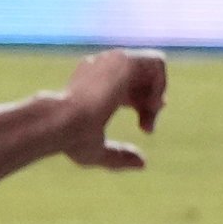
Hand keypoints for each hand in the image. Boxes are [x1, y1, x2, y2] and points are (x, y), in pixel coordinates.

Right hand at [54, 50, 164, 169]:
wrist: (60, 123)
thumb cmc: (70, 138)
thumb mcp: (96, 151)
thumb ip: (119, 155)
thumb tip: (143, 164)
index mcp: (95, 86)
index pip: (130, 86)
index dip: (145, 105)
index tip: (147, 129)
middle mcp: (104, 69)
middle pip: (144, 77)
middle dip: (153, 102)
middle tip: (148, 128)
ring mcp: (113, 62)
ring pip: (153, 66)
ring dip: (158, 91)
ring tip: (152, 112)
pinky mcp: (123, 59)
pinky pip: (157, 62)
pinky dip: (161, 83)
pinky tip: (152, 104)